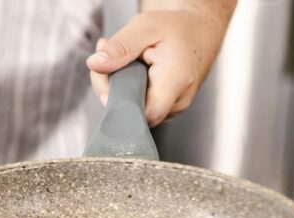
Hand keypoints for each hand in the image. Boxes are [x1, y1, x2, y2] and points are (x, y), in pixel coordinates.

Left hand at [86, 0, 235, 126]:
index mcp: (176, 80)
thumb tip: (95, 64)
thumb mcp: (145, 27)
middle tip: (110, 59)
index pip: (144, 115)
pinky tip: (132, 71)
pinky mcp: (167, 109)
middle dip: (113, 89)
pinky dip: (129, 90)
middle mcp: (178, 101)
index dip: (119, 105)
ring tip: (125, 60)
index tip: (109, 80)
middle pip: (134, 113)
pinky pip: (141, 107)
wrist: (199, 32)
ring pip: (135, 111)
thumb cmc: (177, 28)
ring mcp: (173, 108)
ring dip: (120, 88)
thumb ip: (120, 47)